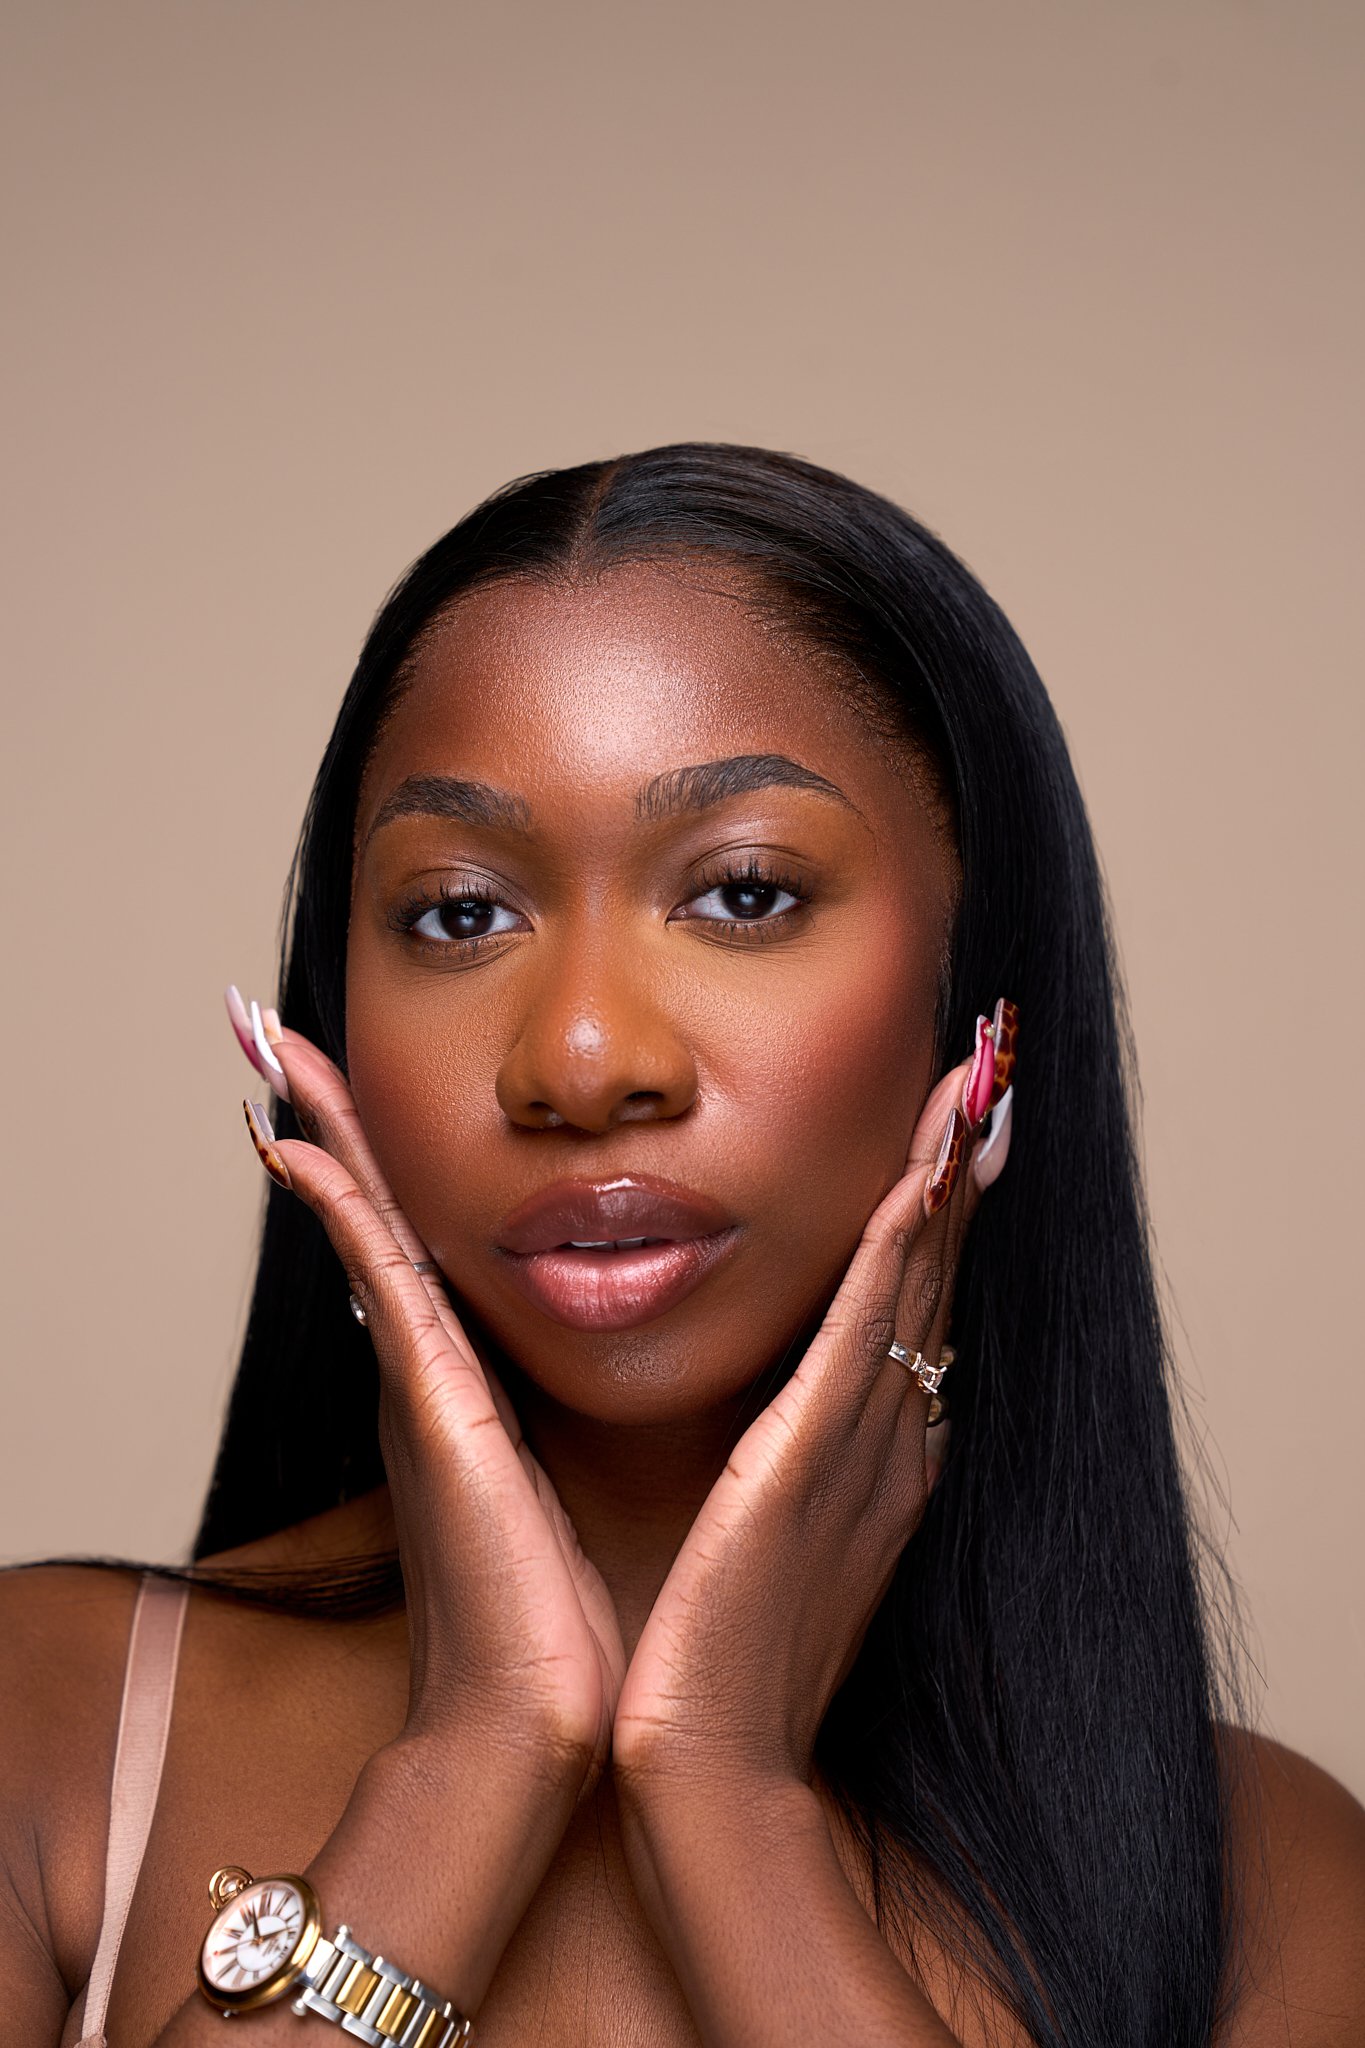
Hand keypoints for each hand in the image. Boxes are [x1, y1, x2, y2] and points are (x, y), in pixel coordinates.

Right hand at [228, 990, 625, 1789]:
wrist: (534, 1714)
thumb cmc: (552, 1605)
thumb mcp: (553, 1481)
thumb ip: (548, 1416)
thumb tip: (579, 1356)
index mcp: (465, 1382)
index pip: (424, 1238)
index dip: (382, 1157)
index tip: (344, 1075)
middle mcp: (427, 1370)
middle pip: (381, 1212)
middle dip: (332, 1120)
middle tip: (271, 1025)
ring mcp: (417, 1384)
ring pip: (369, 1224)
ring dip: (323, 1132)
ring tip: (272, 1043)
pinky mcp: (428, 1408)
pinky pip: (379, 1282)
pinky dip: (338, 1209)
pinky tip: (293, 1146)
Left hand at [612, 1006, 1013, 1796]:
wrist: (705, 1753)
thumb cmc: (721, 1651)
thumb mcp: (769, 1534)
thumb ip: (786, 1459)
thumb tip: (786, 1402)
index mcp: (872, 1460)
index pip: (911, 1315)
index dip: (935, 1224)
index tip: (946, 1142)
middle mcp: (889, 1443)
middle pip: (931, 1285)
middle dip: (956, 1182)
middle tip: (982, 1084)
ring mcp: (864, 1449)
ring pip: (915, 1289)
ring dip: (941, 1187)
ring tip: (969, 1095)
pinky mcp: (815, 1459)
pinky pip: (869, 1332)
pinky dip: (898, 1250)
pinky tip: (915, 1182)